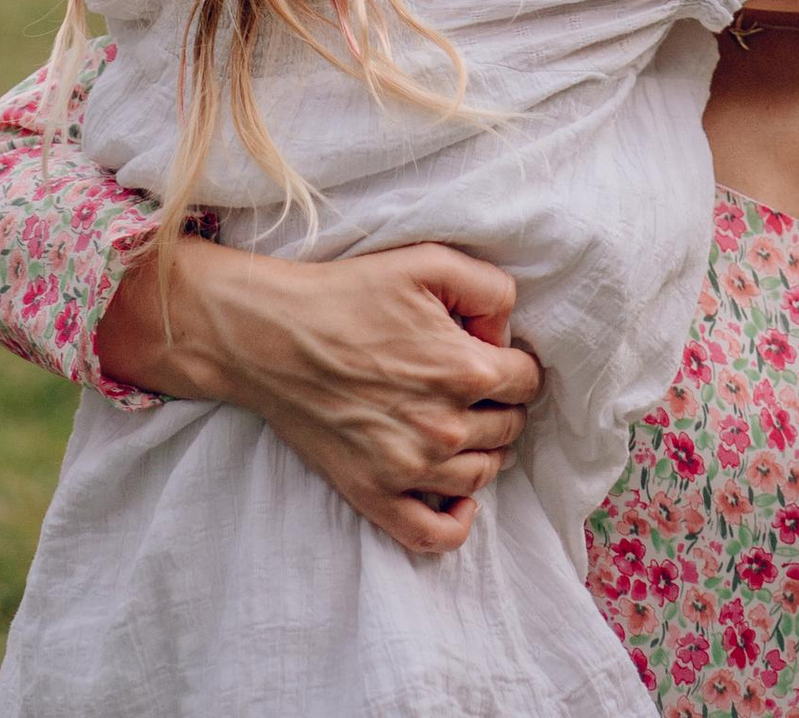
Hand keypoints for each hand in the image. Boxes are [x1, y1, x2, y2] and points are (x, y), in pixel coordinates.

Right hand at [96, 238, 542, 555]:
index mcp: (464, 369)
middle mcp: (445, 427)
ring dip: (482, 449)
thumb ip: (490, 290)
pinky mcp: (375, 496)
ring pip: (483, 475)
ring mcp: (410, 470)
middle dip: (500, 402)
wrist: (271, 336)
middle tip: (469, 382)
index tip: (489, 350)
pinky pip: (435, 535)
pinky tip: (453, 495)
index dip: (513, 360)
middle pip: (510, 428)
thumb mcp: (427, 262)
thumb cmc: (347, 293)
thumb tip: (504, 335)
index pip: (528, 381)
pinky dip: (457, 520)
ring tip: (457, 421)